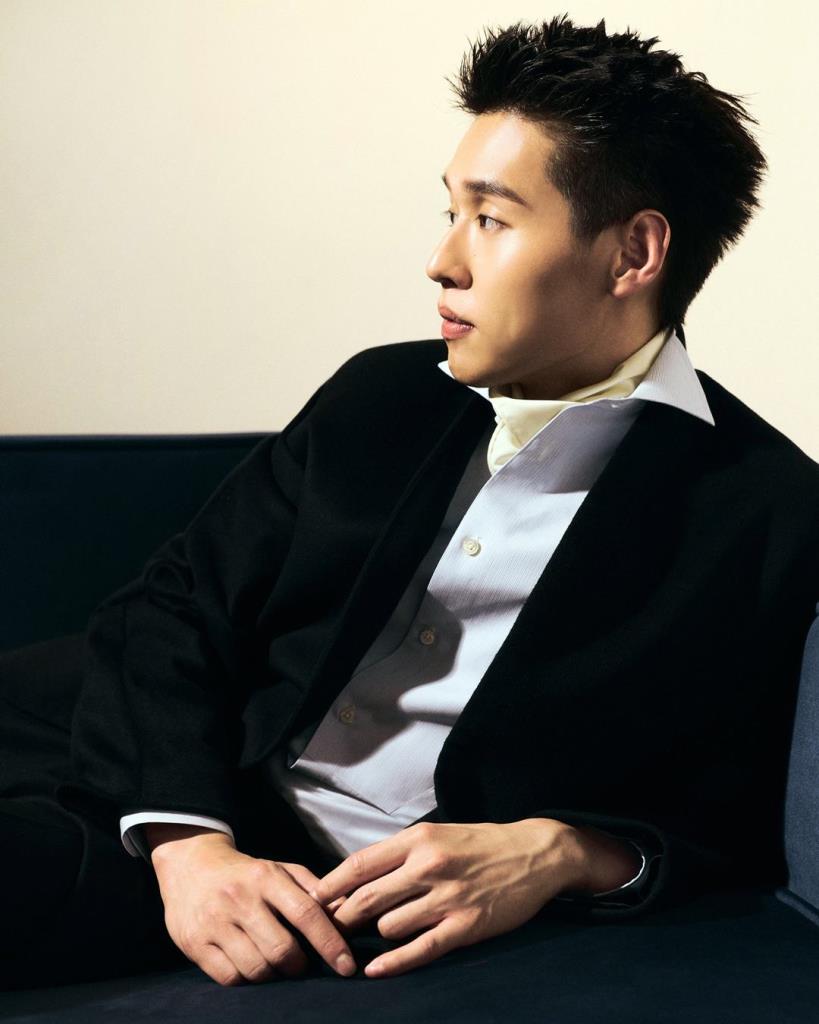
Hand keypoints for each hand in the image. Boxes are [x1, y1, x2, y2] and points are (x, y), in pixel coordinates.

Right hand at [150, 831, 356, 985]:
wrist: (190, 865)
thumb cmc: (246, 872)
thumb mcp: (280, 869)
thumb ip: (313, 888)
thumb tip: (346, 910)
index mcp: (265, 877)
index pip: (306, 913)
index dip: (330, 943)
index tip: (346, 966)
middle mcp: (240, 898)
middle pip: (282, 949)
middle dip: (300, 966)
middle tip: (301, 964)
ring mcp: (214, 922)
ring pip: (257, 969)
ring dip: (274, 975)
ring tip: (275, 965)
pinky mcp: (194, 943)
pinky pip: (230, 978)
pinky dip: (246, 980)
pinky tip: (250, 966)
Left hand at [310, 819, 583, 978]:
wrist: (535, 853)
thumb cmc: (479, 844)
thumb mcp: (436, 835)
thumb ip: (399, 855)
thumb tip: (358, 880)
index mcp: (418, 839)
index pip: (360, 865)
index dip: (330, 886)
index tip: (312, 900)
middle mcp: (429, 866)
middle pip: (367, 899)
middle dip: (343, 918)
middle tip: (331, 930)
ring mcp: (447, 897)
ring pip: (390, 925)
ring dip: (378, 934)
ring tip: (377, 935)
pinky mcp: (465, 926)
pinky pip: (420, 949)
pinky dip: (394, 963)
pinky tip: (376, 969)